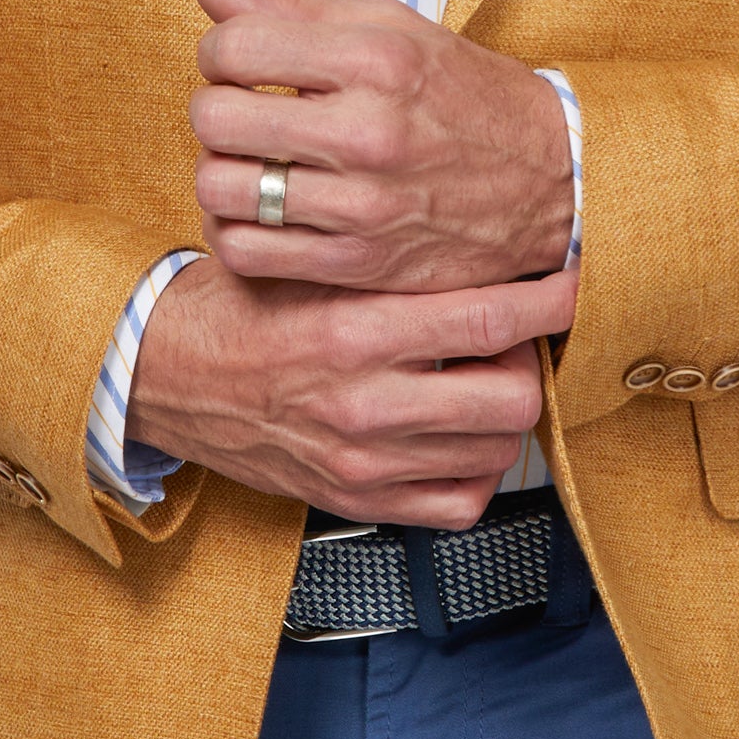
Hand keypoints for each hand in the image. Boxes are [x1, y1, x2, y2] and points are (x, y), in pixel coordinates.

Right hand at [124, 251, 576, 524]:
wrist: (164, 377)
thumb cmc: (239, 307)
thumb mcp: (306, 261)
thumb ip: (387, 256)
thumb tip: (481, 233)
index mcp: (354, 330)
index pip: (488, 316)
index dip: (550, 298)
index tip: (573, 281)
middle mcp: (364, 404)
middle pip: (513, 398)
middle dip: (529, 361)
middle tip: (513, 334)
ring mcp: (363, 462)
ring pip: (497, 452)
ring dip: (506, 413)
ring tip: (485, 376)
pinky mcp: (356, 500)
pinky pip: (460, 505)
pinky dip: (477, 471)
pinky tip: (460, 434)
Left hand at [187, 0, 575, 292]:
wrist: (551, 181)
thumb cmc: (463, 95)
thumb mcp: (394, 29)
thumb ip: (296, 10)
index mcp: (376, 59)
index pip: (236, 47)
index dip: (219, 51)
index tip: (239, 61)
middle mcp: (367, 131)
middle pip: (215, 119)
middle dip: (213, 109)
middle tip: (240, 110)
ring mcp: (362, 205)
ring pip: (220, 189)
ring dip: (218, 172)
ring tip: (249, 161)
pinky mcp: (358, 263)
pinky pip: (246, 251)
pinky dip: (232, 231)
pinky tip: (258, 210)